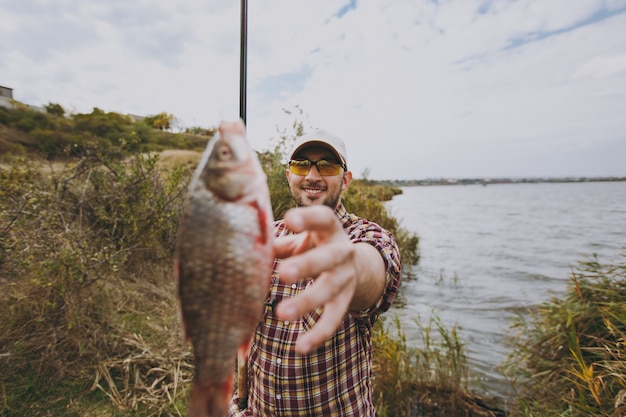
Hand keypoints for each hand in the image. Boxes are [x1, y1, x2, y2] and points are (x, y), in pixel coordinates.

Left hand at [274, 205, 357, 353]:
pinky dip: (318, 334)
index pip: (323, 219)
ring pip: (329, 290)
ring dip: (307, 302)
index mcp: (329, 229)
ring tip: (282, 313)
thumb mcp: (298, 239)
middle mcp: (342, 251)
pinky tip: (300, 348)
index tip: (289, 220)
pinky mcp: (346, 300)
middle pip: (328, 258)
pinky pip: (334, 319)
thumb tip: (245, 245)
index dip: (308, 219)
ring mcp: (346, 277)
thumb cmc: (312, 245)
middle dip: (307, 266)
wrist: (350, 263)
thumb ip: (275, 243)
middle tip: (283, 274)